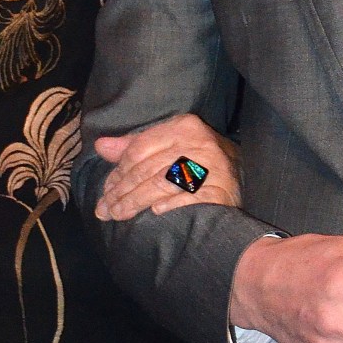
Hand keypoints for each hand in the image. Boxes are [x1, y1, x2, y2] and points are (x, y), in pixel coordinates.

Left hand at [95, 115, 241, 219]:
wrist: (241, 176)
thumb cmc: (197, 160)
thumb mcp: (169, 145)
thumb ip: (135, 146)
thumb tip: (101, 146)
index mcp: (184, 127)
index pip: (139, 149)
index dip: (118, 172)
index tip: (105, 191)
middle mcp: (198, 143)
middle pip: (147, 169)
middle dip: (121, 191)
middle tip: (104, 210)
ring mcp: (211, 167)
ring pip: (161, 184)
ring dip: (135, 202)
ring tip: (118, 215)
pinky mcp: (221, 190)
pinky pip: (188, 199)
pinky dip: (170, 206)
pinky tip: (155, 213)